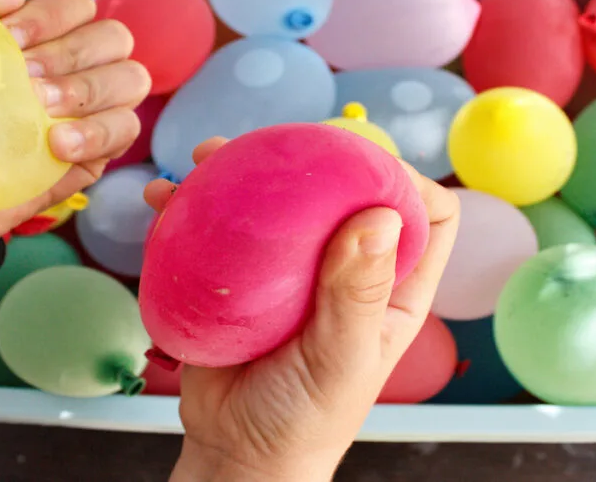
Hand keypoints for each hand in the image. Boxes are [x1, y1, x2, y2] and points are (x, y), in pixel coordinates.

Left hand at [0, 0, 150, 241]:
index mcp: (39, 30)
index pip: (75, 3)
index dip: (51, 15)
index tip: (8, 38)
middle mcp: (74, 65)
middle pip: (113, 36)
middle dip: (70, 53)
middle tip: (23, 78)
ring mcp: (90, 110)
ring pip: (131, 79)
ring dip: (89, 88)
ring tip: (42, 107)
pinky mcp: (94, 154)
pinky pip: (125, 130)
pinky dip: (97, 132)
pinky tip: (56, 144)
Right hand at [145, 138, 460, 481]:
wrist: (234, 452)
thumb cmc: (303, 419)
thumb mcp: (340, 359)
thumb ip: (357, 293)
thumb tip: (381, 215)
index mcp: (392, 287)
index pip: (429, 217)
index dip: (411, 183)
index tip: (367, 168)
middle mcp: (346, 268)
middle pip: (346, 192)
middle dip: (317, 157)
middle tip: (281, 144)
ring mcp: (290, 269)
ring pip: (278, 202)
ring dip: (244, 172)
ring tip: (207, 155)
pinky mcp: (240, 276)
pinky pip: (221, 229)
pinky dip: (193, 207)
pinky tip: (166, 197)